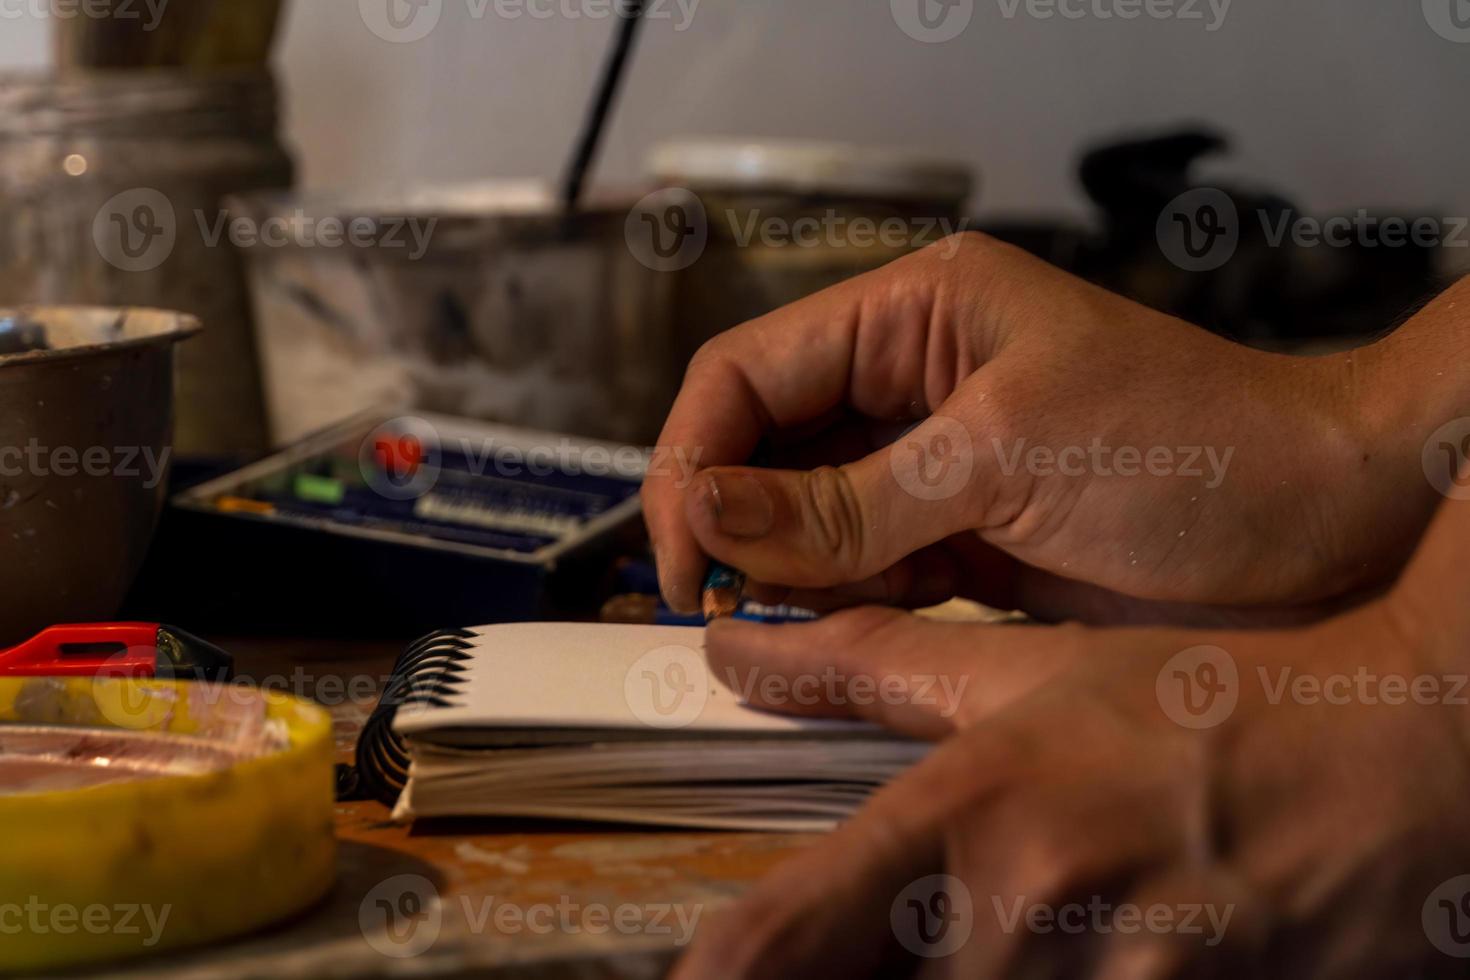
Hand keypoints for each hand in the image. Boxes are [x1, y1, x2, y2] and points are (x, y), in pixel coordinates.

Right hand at [643, 234, 1451, 623]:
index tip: (680, 555)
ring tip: (769, 624)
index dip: (692, 459)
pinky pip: (856, 568)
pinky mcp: (956, 535)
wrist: (1330, 525)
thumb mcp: (1003, 460)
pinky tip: (826, 632)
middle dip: (728, 521)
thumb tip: (703, 510)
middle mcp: (909, 379)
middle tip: (714, 601)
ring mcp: (930, 463)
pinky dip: (830, 604)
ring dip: (775, 571)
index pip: (748, 372)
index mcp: (916, 313)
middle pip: (760, 445)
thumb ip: (845, 500)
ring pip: (799, 515)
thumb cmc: (1202, 449)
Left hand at [672, 543, 1469, 977]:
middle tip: (911, 927)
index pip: (778, 941)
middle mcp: (1021, 922)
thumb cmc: (1204, 703)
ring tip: (1024, 921)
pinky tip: (1090, 943)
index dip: (714, 977)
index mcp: (967, 817)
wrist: (1392, 757)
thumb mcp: (1025, 667)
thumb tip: (735, 655)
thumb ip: (864, 670)